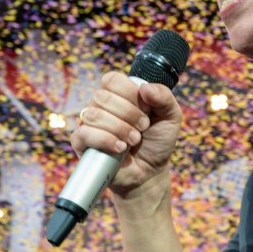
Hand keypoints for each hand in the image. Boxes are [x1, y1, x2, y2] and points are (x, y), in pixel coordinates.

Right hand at [68, 72, 183, 198]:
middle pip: (103, 96)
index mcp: (118, 94)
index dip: (129, 93)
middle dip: (129, 114)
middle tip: (143, 128)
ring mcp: (89, 124)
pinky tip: (120, 148)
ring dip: (120, 128)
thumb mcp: (171, 117)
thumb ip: (164, 97)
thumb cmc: (157, 142)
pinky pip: (84, 133)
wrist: (150, 172)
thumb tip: (144, 88)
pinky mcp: (81, 143)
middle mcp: (100, 106)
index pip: (112, 79)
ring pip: (94, 114)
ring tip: (134, 141)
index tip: (146, 109)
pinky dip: (106, 140)